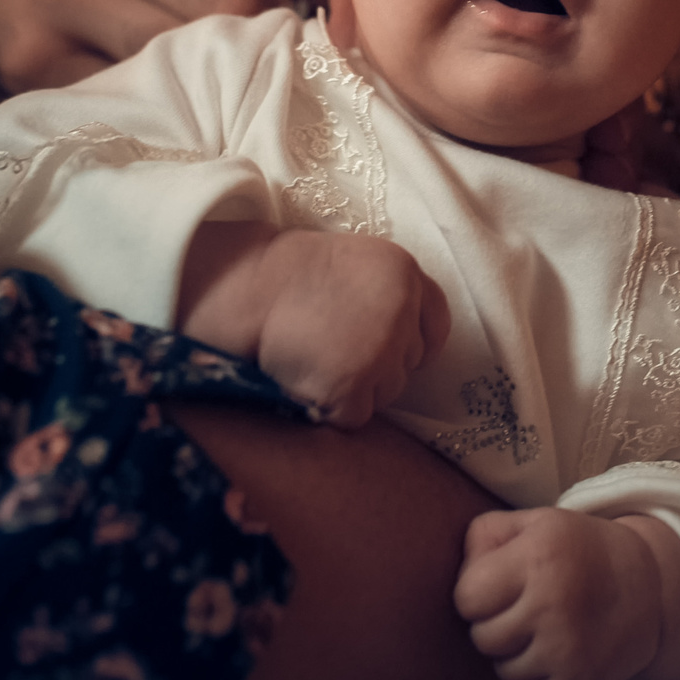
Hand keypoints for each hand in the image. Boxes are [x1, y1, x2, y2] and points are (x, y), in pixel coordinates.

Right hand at [181, 223, 450, 428]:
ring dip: (357, 388)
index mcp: (404, 271)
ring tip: (316, 358)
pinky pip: (356, 415)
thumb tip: (410, 338)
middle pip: (410, 363)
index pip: (436, 324)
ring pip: (387, 393)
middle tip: (334, 346)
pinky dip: (332, 408)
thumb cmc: (289, 279)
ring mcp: (379, 350)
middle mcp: (401, 309)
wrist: (244, 291)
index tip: (390, 346)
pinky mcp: (353, 387)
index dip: (413, 340)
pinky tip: (307, 379)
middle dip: (379, 365)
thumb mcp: (355, 264)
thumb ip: (389, 293)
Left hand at [453, 509, 663, 679]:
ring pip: (504, 671)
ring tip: (541, 633)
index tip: (498, 588)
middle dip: (494, 626)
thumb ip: (484, 537)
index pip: (467, 599)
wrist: (650, 586)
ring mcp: (568, 650)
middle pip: (483, 638)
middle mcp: (553, 604)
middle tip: (521, 612)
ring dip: (515, 656)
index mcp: (538, 557)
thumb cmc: (577, 550)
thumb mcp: (533, 523)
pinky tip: (554, 658)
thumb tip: (461, 579)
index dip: (476, 595)